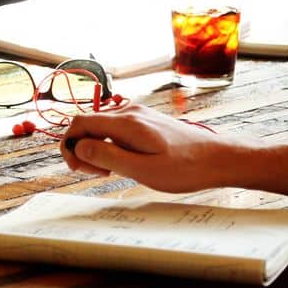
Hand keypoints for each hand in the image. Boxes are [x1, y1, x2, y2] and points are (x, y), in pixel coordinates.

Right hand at [60, 104, 231, 192]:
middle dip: (83, 150)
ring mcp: (138, 115)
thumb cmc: (185, 168)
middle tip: (100, 175)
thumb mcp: (143, 170)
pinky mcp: (145, 121)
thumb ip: (108, 156)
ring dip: (98, 149)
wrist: (217, 158)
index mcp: (126, 122)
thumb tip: (78, 147)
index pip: (79, 123)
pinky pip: (115, 130)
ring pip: (101, 128)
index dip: (69, 146)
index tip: (79, 169)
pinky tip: (126, 163)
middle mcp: (129, 112)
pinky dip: (111, 146)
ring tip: (114, 172)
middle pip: (88, 124)